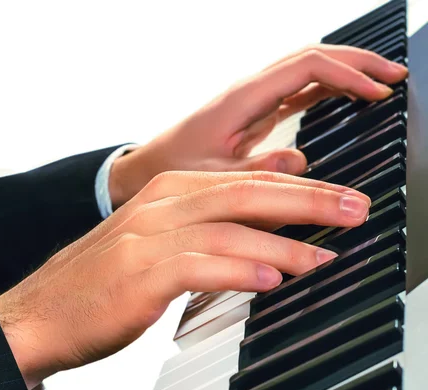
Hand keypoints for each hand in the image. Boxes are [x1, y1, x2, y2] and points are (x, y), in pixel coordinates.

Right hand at [0, 170, 369, 389]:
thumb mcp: (161, 245)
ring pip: (229, 229)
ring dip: (284, 244)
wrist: (43, 312)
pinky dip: (239, 271)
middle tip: (353, 211)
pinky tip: (270, 280)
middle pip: (246, 194)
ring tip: (324, 257)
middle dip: (308, 202)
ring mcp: (147, 238)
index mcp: (169, 193)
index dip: (301, 189)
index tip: (341, 200)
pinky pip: (198, 266)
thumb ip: (210, 233)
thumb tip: (267, 238)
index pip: (246, 182)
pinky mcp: (139, 275)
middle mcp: (161, 206)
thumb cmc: (106, 283)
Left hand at [109, 44, 406, 207]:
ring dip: (344, 74)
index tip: (377, 92)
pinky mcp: (255, 116)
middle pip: (311, 59)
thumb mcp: (213, 180)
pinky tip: (344, 99)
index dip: (346, 75)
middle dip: (356, 62)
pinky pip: (296, 92)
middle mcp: (250, 92)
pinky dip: (326, 91)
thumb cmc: (171, 171)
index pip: (305, 68)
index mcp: (242, 98)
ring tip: (379, 85)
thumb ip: (256, 174)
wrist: (146, 171)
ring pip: (306, 72)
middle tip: (393, 76)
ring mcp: (254, 102)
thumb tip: (301, 162)